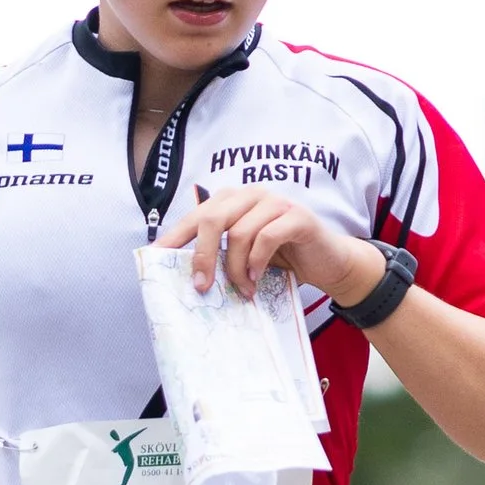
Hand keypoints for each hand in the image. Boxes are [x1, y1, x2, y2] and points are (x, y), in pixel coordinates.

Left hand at [155, 186, 388, 306]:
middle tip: (201, 286)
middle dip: (202, 255)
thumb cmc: (283, 259)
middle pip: (213, 218)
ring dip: (237, 268)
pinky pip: (267, 236)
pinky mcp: (297, 216)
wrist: (328, 262)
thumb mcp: (244, 256)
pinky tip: (258, 278)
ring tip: (243, 289)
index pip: (196, 215)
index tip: (156, 258)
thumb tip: (186, 274)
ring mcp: (275, 202)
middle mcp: (251, 195)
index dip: (175, 236)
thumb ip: (220, 254)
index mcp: (233, 200)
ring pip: (239, 232)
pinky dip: (258, 261)